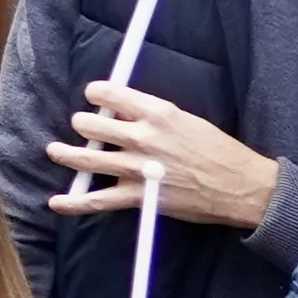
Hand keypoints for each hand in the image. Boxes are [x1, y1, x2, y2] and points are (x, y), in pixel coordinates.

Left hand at [46, 81, 279, 229]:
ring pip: (86, 158)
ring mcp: (138, 168)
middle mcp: (142, 138)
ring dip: (65, 154)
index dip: (95, 94)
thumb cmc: (218, 150)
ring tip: (55, 151)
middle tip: (83, 127)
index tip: (93, 97)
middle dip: (82, 123)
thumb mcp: (186, 120)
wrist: (242, 186)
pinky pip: (98, 200)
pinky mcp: (139, 196)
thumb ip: (152, 116)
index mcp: (157, 113)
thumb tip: (123, 113)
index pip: (109, 94)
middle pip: (90, 124)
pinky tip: (57, 202)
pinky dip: (74, 203)